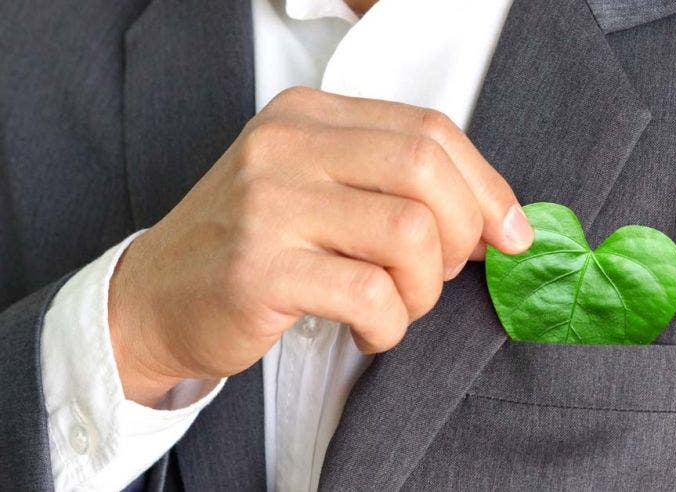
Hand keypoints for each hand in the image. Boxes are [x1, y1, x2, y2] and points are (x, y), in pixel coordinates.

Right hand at [107, 87, 532, 405]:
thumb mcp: (317, 190)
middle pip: (427, 171)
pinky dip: (389, 326)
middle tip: (442, 273)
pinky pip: (370, 295)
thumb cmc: (249, 247)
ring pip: (409, 235)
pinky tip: (368, 331)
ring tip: (397, 306)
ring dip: (424, 289)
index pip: (430, 130)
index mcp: (310, 116)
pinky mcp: (260, 269)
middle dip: (462, 234)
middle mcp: (287, 147)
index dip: (486, 186)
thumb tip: (497, 221)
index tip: (508, 233)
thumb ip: (395, 189)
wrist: (152, 299)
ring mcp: (269, 204)